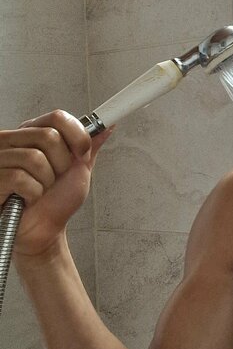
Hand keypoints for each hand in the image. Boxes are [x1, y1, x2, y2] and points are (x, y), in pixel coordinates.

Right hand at [0, 111, 112, 258]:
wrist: (44, 231)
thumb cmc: (56, 202)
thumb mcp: (79, 170)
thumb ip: (90, 146)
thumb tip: (106, 126)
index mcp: (32, 133)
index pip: (57, 117)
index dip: (77, 135)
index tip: (82, 152)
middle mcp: (13, 140)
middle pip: (48, 136)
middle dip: (62, 164)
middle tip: (54, 178)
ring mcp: (0, 157)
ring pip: (35, 158)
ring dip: (46, 181)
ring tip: (40, 189)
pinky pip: (20, 178)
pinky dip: (32, 193)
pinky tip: (27, 197)